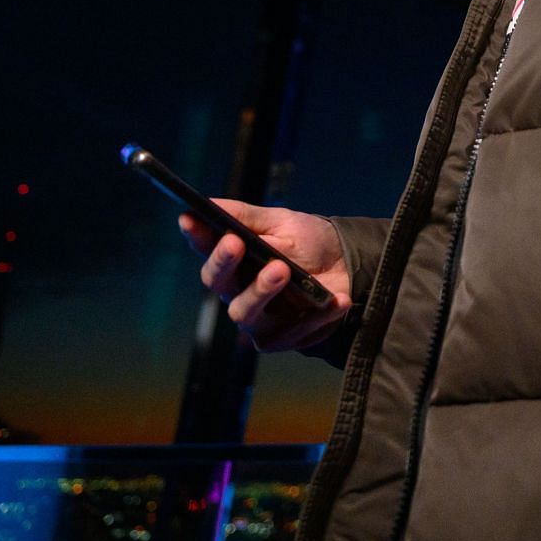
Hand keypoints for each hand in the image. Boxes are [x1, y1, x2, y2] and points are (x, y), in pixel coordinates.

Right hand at [178, 200, 351, 351]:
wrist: (349, 268)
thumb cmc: (308, 243)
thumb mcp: (282, 222)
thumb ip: (247, 217)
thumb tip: (209, 203)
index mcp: (234, 259)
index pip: (206, 248)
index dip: (196, 235)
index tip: (191, 219)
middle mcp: (238, 290)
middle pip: (218, 282)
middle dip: (224, 262)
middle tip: (237, 243)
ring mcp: (258, 318)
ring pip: (244, 312)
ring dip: (262, 290)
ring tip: (282, 269)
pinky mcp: (282, 337)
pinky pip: (293, 330)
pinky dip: (318, 313)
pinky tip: (338, 299)